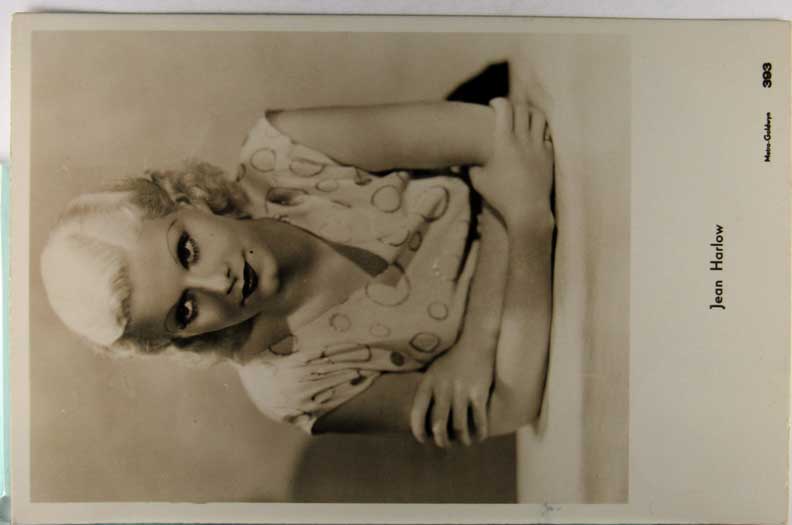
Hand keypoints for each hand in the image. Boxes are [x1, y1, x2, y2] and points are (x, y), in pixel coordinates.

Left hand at [410, 338, 494, 446]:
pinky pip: (479, 420)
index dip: (418, 431)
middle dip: (441, 441)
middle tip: (445, 444)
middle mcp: (443, 388)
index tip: (423, 440)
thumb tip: (424, 419)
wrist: (476, 341)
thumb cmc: (452, 360)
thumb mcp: (433, 371)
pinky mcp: (479, 393)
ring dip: (462, 440)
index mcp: (428, 383)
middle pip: (439, 425)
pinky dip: (479, 433)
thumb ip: (428, 392)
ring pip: (460, 427)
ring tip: (463, 442)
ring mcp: (462, 391)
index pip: (417, 413)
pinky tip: (479, 436)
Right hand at [470, 98, 554, 227]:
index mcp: (504, 143)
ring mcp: (538, 147)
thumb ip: (471, 166)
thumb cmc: (500, 196)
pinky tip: (534, 139)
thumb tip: (461, 161)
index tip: (494, 104)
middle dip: (514, 106)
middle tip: (509, 111)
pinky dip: (540, 132)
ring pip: (539, 117)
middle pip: (522, 109)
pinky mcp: (548, 155)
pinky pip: (547, 135)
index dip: (498, 102)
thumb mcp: (479, 181)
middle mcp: (522, 141)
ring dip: (530, 114)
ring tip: (524, 120)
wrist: (527, 210)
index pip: (504, 109)